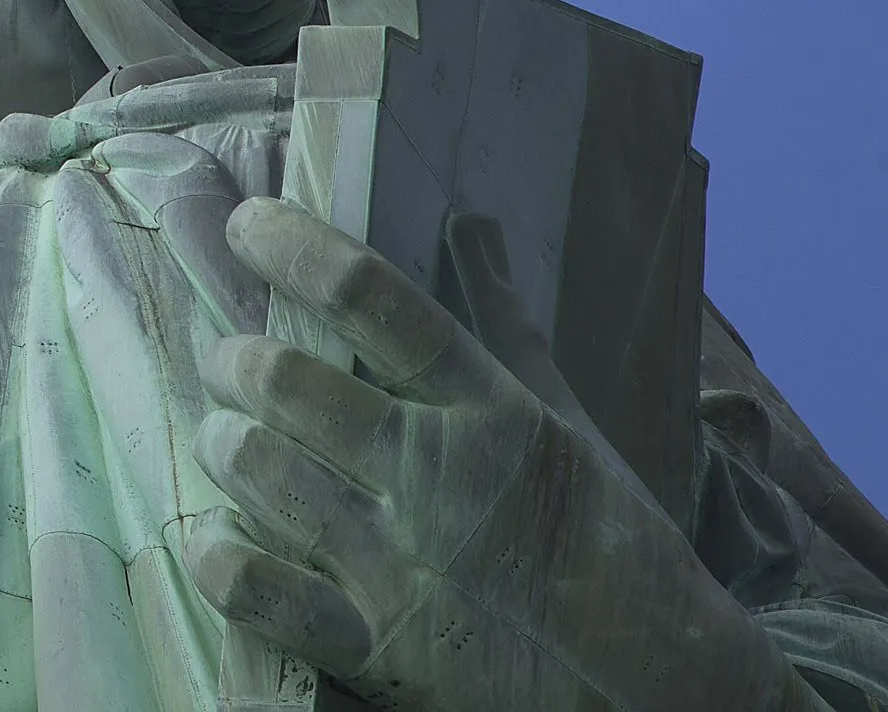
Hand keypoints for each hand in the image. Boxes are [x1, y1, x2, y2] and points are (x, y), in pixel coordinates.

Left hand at [190, 197, 809, 711]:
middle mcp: (437, 480)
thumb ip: (506, 324)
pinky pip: (253, 589)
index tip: (250, 222)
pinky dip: (219, 557)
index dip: (298, 249)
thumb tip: (472, 224)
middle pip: (285, 380)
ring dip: (224, 444)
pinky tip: (225, 538)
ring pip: (256, 466)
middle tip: (233, 364)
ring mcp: (400, 567)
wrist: (668, 690)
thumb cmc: (615, 547)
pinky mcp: (375, 648)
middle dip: (236, 360)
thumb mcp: (569, 425)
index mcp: (491, 414)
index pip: (376, 302)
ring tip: (232, 441)